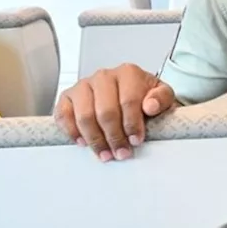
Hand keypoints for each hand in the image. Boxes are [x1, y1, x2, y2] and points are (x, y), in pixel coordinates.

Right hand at [54, 64, 175, 161]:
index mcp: (128, 73)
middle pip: (105, 111)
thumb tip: (150, 106)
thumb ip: (162, 99)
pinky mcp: (68, 96)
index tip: (136, 140)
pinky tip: (83, 142)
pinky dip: (71, 131)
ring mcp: (84, 85)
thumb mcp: (163, 96)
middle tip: (121, 152)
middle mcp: (104, 76)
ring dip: (95, 139)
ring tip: (105, 153)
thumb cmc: (146, 97)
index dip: (132, 124)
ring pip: (84, 115)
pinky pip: (63, 115)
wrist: (132, 94)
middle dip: (114, 137)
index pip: (128, 101)